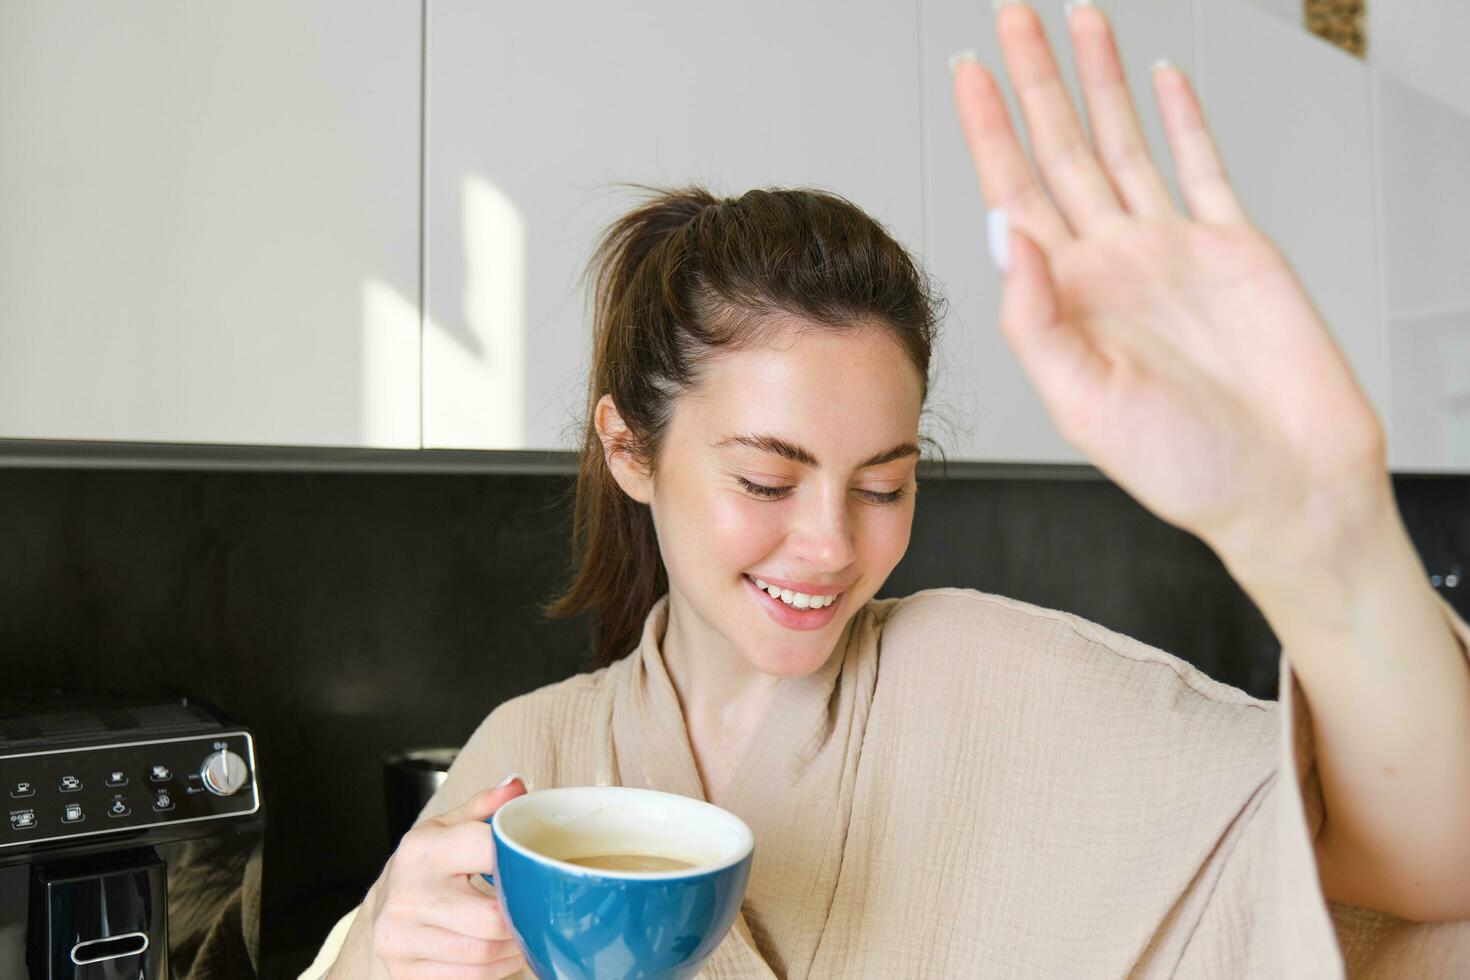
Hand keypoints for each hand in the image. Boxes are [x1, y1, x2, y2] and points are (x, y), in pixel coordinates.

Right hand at [371, 779, 527, 978]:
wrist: (384, 905)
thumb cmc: (428, 862)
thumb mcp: (449, 826)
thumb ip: (485, 806)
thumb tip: (518, 787)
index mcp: (421, 850)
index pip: (487, 850)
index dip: (521, 859)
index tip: (538, 865)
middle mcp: (406, 895)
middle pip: (491, 917)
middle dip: (524, 915)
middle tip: (542, 909)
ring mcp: (400, 938)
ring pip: (484, 953)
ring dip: (516, 946)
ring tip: (526, 931)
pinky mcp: (405, 972)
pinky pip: (469, 977)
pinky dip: (497, 969)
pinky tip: (504, 952)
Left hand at [952, 4, 1386, 566]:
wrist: (1286, 486)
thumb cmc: (1186, 468)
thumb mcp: (1085, 402)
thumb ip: (1036, 319)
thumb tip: (1002, 232)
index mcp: (1066, 298)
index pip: (1013, 194)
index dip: (988, 131)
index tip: (966, 74)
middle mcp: (1111, 263)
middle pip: (1060, 150)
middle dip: (1032, 81)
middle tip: (1009, 19)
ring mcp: (1170, 249)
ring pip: (1124, 142)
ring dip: (1098, 81)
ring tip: (1076, 20)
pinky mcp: (1234, 246)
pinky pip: (1202, 164)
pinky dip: (1183, 118)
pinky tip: (1159, 78)